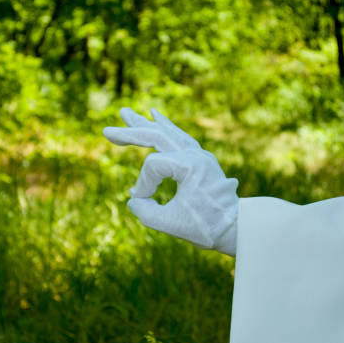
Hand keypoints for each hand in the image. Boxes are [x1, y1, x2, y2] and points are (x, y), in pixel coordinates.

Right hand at [103, 107, 237, 255]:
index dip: (143, 183)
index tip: (141, 200)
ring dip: (145, 124)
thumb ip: (146, 212)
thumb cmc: (206, 227)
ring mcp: (199, 154)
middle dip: (131, 132)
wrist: (236, 229)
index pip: (153, 165)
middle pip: (157, 136)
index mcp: (191, 165)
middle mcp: (195, 154)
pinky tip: (155, 116)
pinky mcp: (198, 159)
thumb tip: (134, 198)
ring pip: (167, 132)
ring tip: (127, 113)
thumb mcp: (171, 224)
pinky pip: (178, 137)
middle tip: (107, 130)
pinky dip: (165, 127)